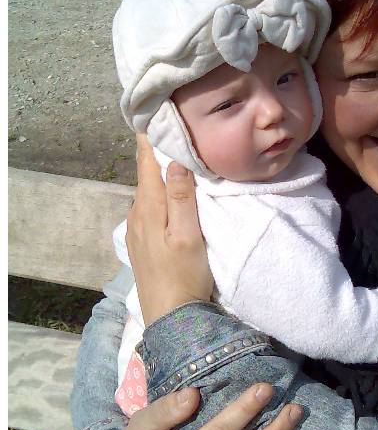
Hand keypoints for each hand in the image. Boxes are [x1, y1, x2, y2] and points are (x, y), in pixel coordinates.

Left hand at [126, 134, 213, 324]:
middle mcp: (137, 214)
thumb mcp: (189, 236)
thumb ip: (181, 198)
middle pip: (146, 174)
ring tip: (175, 152)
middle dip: (156, 150)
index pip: (146, 162)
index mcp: (148, 208)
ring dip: (158, 171)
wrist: (170, 319)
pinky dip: (159, 192)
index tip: (156, 110)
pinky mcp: (142, 242)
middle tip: (171, 125)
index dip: (149, 136)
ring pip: (148, 191)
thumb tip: (174, 159)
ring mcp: (137, 230)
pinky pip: (149, 206)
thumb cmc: (184, 276)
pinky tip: (170, 193)